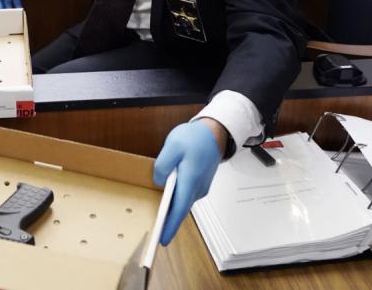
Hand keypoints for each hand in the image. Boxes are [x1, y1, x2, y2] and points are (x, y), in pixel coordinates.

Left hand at [153, 119, 225, 245]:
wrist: (215, 133)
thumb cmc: (194, 138)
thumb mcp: (172, 146)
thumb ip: (163, 165)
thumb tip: (159, 181)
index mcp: (190, 180)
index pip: (179, 209)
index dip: (170, 225)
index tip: (163, 239)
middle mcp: (198, 188)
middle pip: (181, 209)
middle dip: (169, 222)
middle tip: (156, 231)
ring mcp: (201, 187)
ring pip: (184, 202)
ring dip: (173, 210)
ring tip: (159, 218)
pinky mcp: (200, 184)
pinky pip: (187, 196)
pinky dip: (177, 201)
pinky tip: (168, 201)